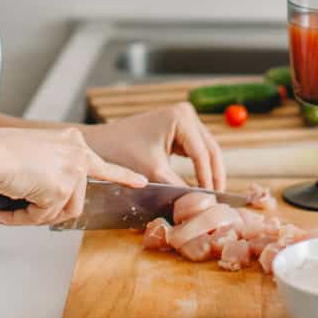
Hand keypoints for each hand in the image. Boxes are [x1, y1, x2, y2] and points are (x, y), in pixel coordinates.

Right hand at [0, 127, 146, 226]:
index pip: (103, 163)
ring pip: (62, 211)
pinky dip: (22, 219)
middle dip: (50, 210)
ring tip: (12, 207)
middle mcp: (77, 153)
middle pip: (76, 198)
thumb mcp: (35, 153)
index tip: (141, 182)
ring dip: (35, 216)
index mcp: (71, 140)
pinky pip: (43, 217)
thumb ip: (52, 168)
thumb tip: (52, 195)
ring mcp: (72, 171)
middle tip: (24, 211)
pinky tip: (5, 211)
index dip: (123, 176)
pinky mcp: (62, 189)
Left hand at [81, 102, 226, 191]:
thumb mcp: (153, 172)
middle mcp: (186, 114)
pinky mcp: (179, 129)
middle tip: (218, 201)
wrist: (99, 144)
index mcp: (181, 117)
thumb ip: (179, 187)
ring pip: (206, 151)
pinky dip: (199, 168)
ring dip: (209, 172)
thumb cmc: (121, 152)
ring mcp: (183, 120)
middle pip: (210, 150)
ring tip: (211, 197)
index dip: (208, 180)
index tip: (212, 202)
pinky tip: (200, 186)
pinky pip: (196, 151)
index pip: (202, 154)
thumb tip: (201, 203)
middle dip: (214, 176)